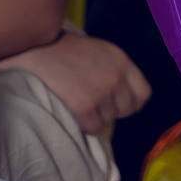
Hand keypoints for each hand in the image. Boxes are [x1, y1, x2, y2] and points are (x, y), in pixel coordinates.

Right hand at [0, 29, 151, 133]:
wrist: (36, 51)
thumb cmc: (66, 51)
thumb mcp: (100, 52)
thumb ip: (116, 69)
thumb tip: (125, 95)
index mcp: (122, 61)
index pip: (143, 94)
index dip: (131, 102)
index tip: (117, 103)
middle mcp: (117, 77)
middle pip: (126, 110)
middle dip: (112, 110)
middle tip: (94, 103)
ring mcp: (102, 93)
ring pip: (108, 120)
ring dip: (96, 117)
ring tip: (80, 103)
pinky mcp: (86, 108)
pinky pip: (94, 128)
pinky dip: (84, 125)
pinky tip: (73, 111)